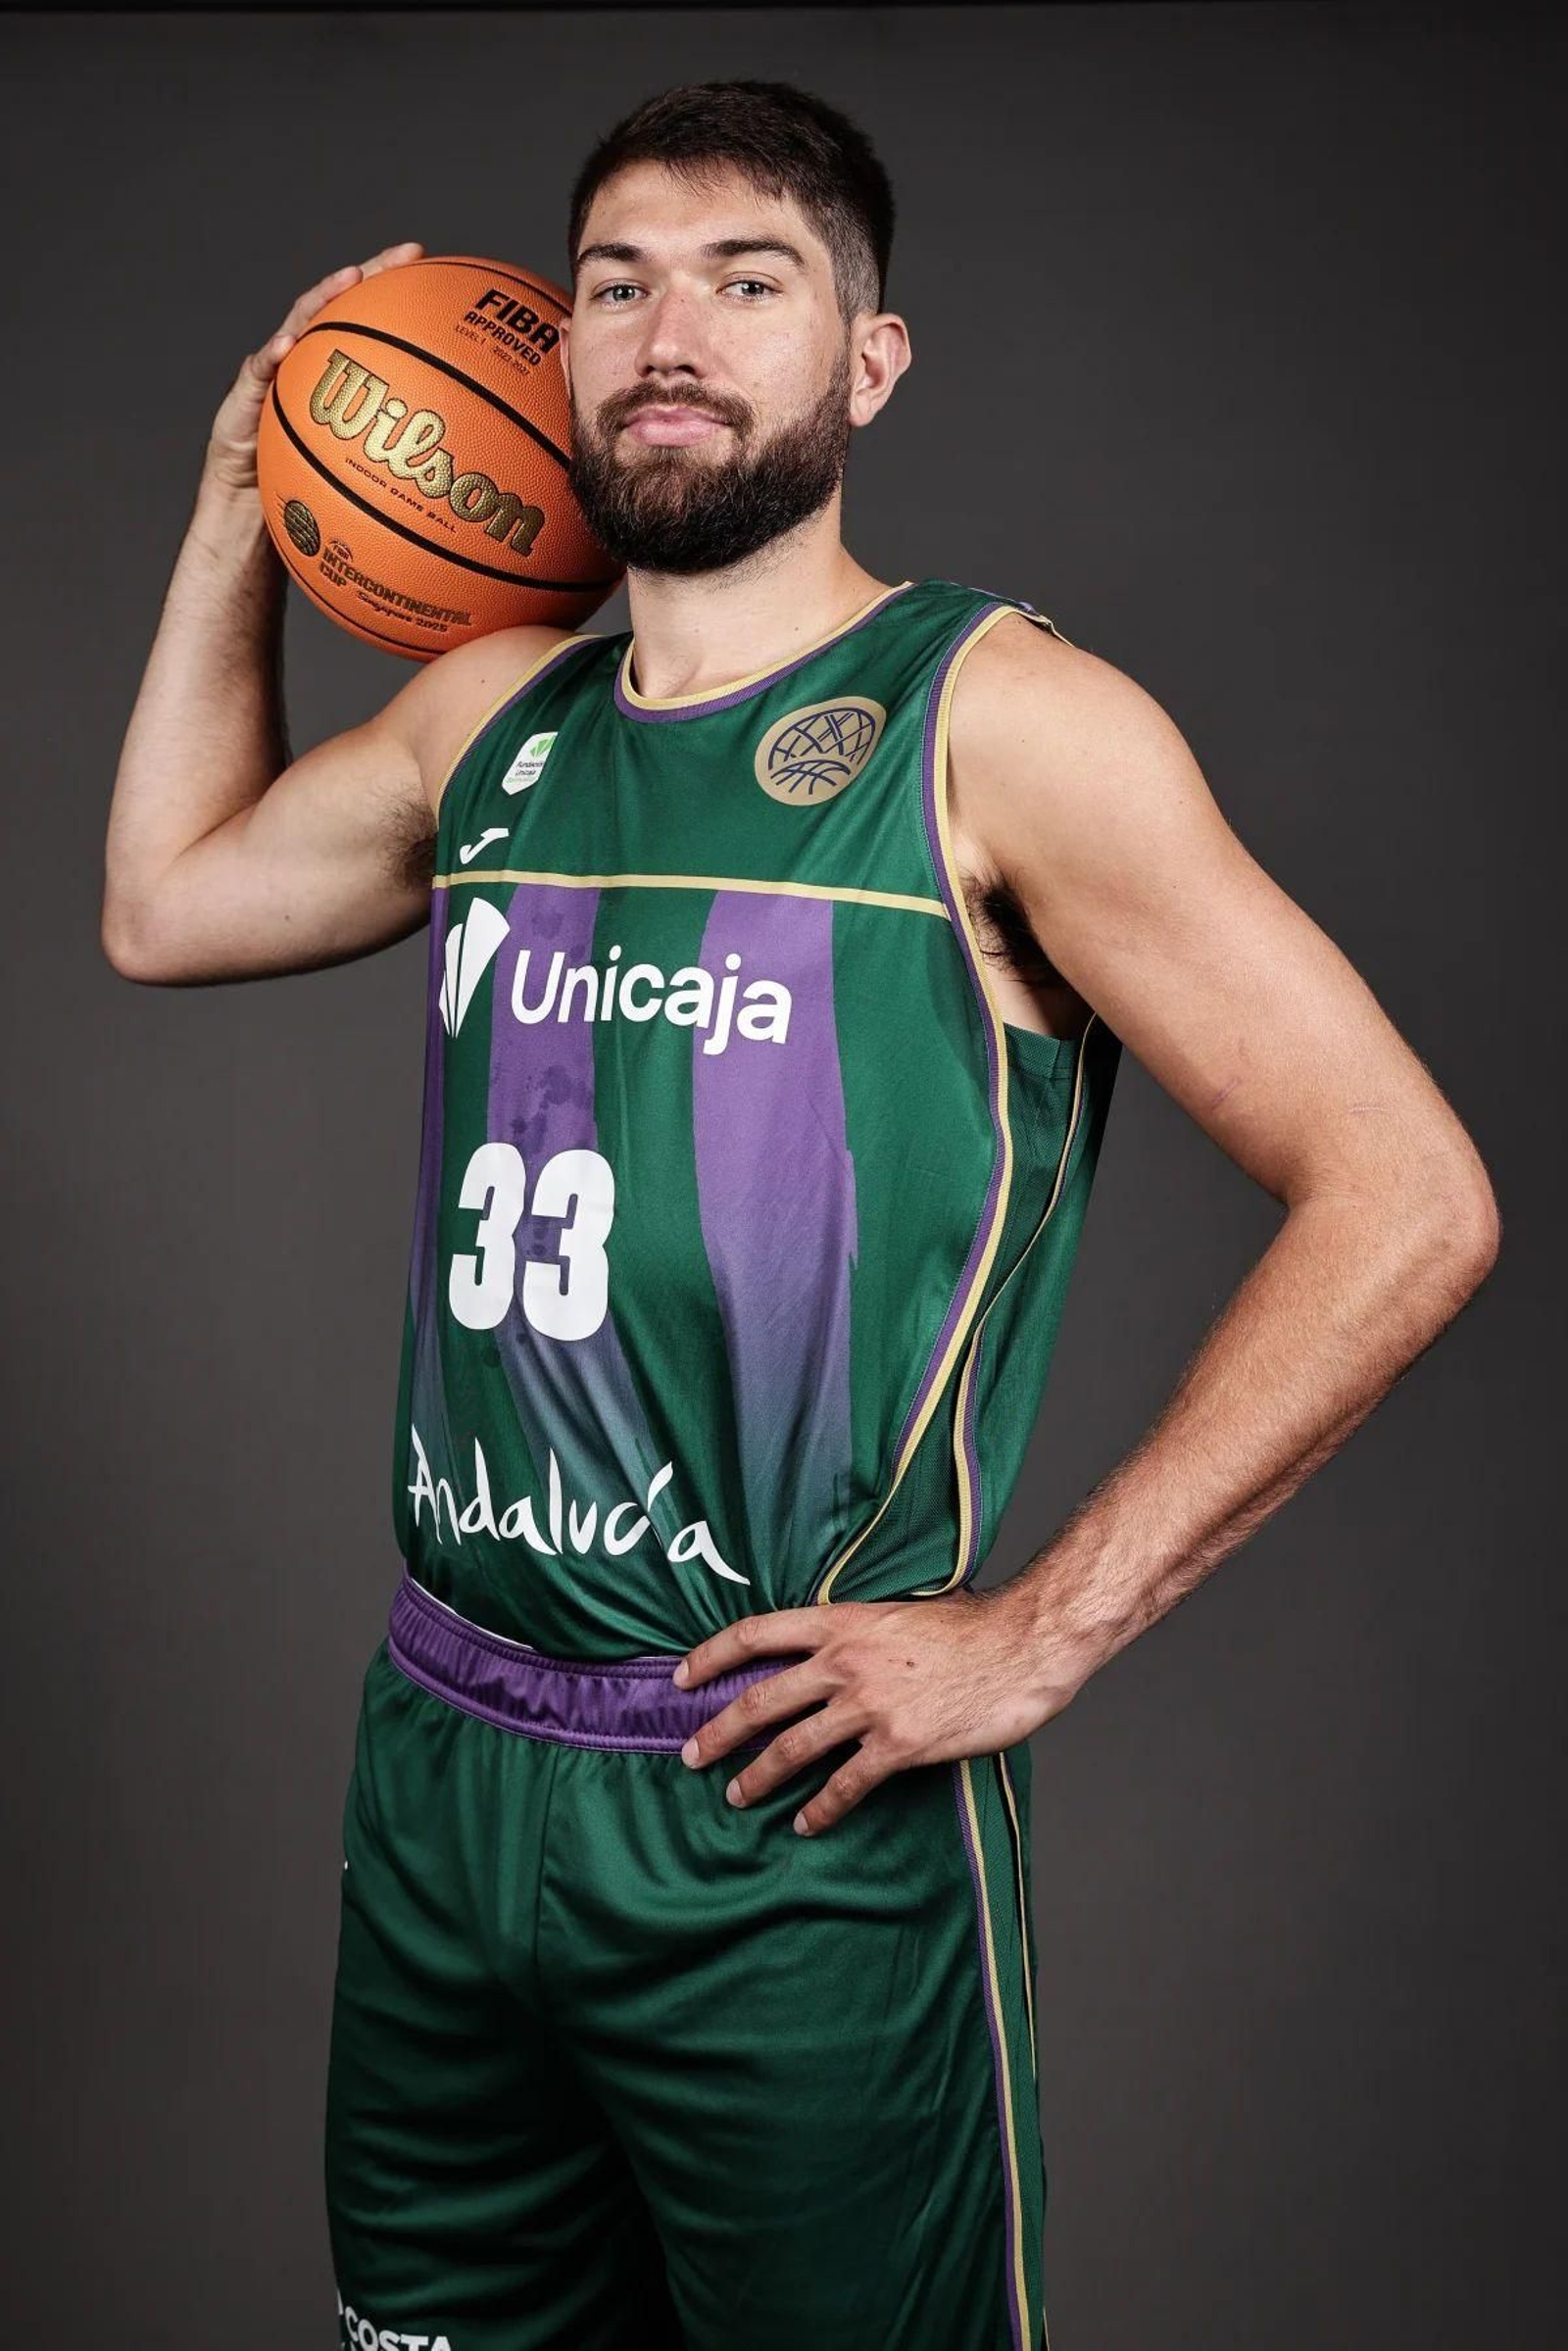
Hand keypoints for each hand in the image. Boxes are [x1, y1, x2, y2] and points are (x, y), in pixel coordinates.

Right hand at [204, 241, 425, 494]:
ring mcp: (274, 366)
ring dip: (325, 296)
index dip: (392, 284)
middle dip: (372, 271)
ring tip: (350, 278)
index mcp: (332, 364)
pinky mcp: (245, 391)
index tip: (425, 260)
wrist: (249, 498)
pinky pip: (259, 370)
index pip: (366, 314)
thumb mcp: (355, 467)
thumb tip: (449, 458)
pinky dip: (273, 355)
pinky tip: (288, 345)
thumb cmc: (305, 478)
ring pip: (300, 321)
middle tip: (405, 254)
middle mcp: (305, 354)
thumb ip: (388, 449)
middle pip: (338, 302)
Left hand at [674, 1583, 1095, 1835]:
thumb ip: (860, 1631)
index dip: (711, 1656)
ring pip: (792, 1747)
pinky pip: (845, 1784)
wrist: (1020, 1644)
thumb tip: (834, 1648)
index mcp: (842, 1622)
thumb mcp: (899, 1612)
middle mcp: (844, 1662)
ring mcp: (868, 1705)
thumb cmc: (972, 1626)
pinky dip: (820, 1809)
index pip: (756, 1633)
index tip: (681, 1677)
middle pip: (761, 1699)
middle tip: (691, 1755)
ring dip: (757, 1775)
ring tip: (737, 1794)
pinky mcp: (898, 1745)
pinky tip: (805, 1824)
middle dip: (718, 1730)